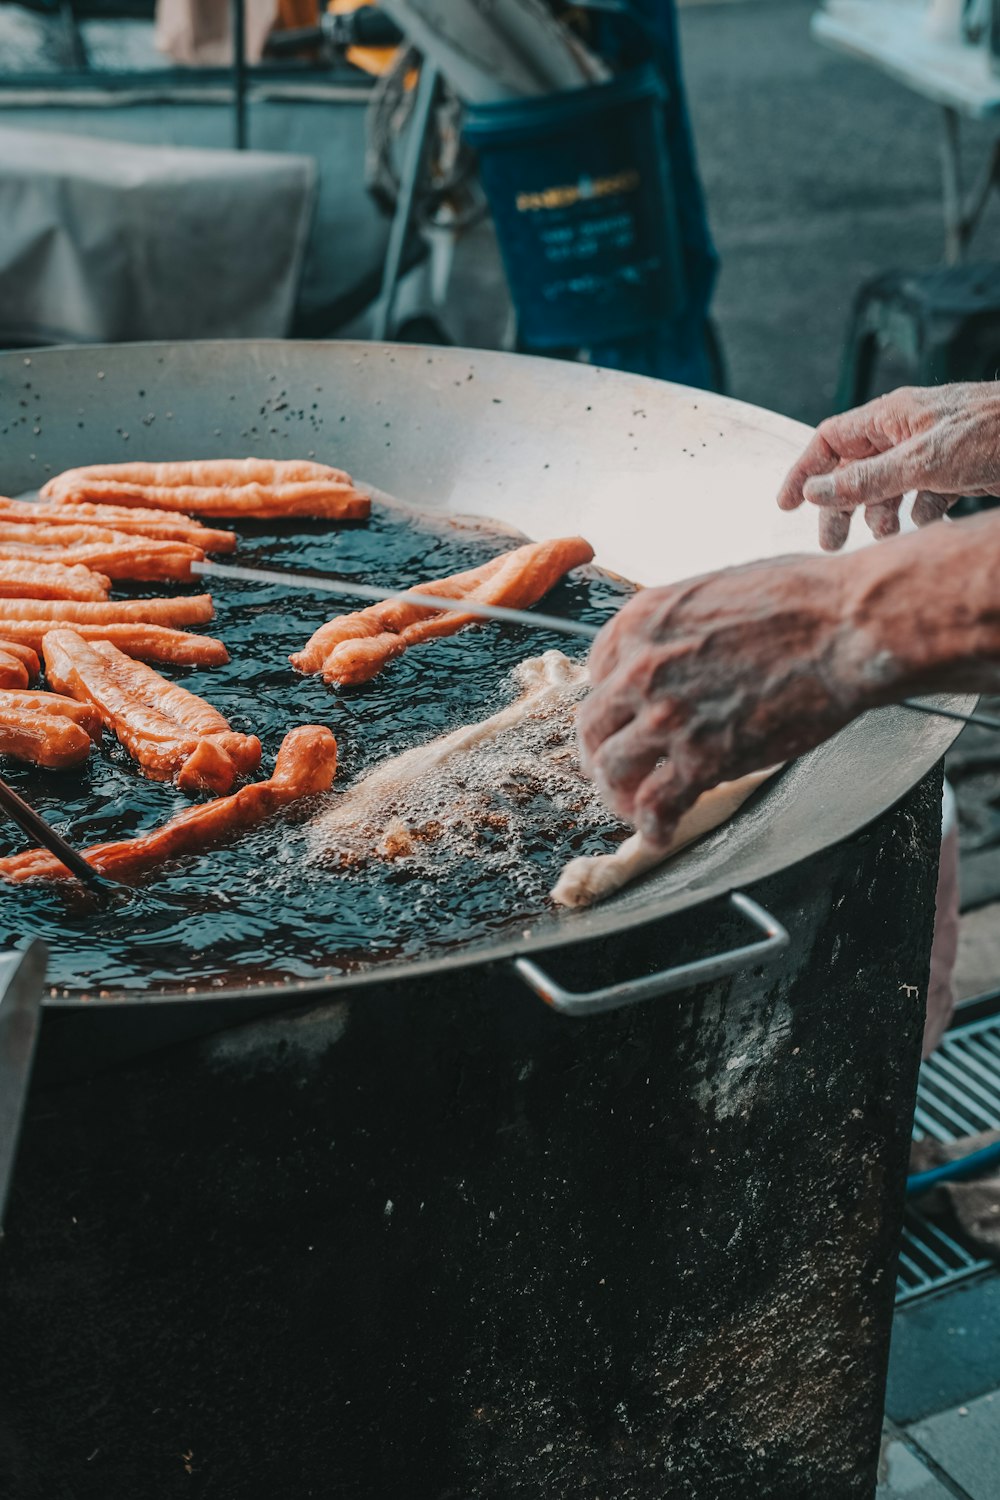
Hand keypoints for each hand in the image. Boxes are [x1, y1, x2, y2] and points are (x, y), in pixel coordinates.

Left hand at [578, 555, 878, 846]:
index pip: (598, 671)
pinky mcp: (701, 759)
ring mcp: (667, 717)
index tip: (623, 717)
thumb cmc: (803, 600)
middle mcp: (641, 669)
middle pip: (594, 725)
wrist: (848, 626)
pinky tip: (660, 835)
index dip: (612, 702)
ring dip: (619, 795)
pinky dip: (653, 828)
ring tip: (633, 809)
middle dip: (600, 753)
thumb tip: (685, 654)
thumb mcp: (716, 592)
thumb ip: (683, 629)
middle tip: (614, 769)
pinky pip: (657, 806)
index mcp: (643, 622)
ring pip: (613, 770)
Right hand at [777, 382, 999, 549]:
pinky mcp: (959, 469)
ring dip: (881, 513)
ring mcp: (933, 450)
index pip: (830, 440)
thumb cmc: (992, 433)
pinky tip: (924, 524)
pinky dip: (919, 512)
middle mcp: (908, 431)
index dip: (805, 470)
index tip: (787, 504)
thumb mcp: (921, 461)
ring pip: (890, 484)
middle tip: (832, 542)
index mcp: (891, 416)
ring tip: (883, 538)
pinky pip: (925, 493)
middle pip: (856, 468)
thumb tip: (815, 491)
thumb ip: (866, 479)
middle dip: (841, 505)